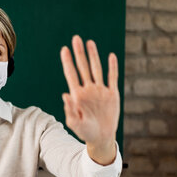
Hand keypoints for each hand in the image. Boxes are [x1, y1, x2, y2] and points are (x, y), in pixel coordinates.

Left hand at [60, 35, 119, 163]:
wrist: (101, 138)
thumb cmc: (85, 132)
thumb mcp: (75, 123)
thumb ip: (70, 110)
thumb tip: (65, 95)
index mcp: (78, 95)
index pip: (71, 75)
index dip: (67, 62)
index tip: (64, 49)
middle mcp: (88, 90)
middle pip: (83, 67)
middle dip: (79, 53)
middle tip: (75, 38)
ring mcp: (100, 91)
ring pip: (96, 69)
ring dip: (93, 55)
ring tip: (89, 42)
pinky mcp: (112, 94)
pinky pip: (112, 77)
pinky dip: (112, 67)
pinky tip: (110, 56)